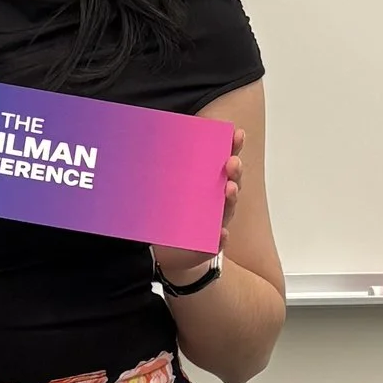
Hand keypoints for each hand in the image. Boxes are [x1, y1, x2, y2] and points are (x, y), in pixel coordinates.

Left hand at [153, 125, 241, 285]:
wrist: (167, 248)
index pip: (224, 160)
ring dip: (231, 198)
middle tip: (231, 162)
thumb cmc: (170, 212)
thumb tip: (145, 137)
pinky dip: (221, 237)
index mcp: (209, 181)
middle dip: (234, 171)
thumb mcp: (166, 186)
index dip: (233, 147)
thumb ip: (162, 165)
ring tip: (229, 189)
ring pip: (228, 209)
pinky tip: (222, 232)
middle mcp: (217, 200)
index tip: (237, 133)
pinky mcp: (210, 244)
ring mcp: (216, 221)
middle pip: (231, 182)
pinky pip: (218, 241)